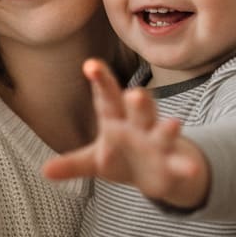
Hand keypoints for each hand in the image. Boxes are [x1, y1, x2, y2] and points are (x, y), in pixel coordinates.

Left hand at [42, 58, 209, 209]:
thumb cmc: (121, 155)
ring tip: (174, 123)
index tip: (90, 64)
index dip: (101, 80)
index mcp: (116, 118)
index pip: (107, 96)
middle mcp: (139, 125)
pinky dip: (186, 166)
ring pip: (162, 131)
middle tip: (135, 92)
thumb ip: (73, 164)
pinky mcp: (173, 162)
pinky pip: (180, 163)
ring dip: (168, 128)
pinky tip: (191, 167)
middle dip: (138, 101)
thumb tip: (44, 171)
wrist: (156, 172)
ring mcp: (158, 142)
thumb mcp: (94, 161)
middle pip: (138, 109)